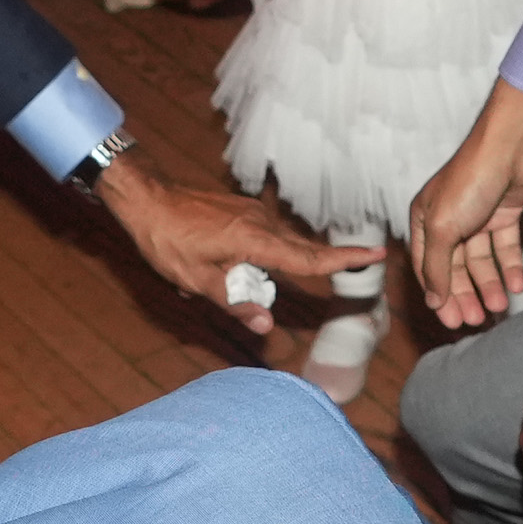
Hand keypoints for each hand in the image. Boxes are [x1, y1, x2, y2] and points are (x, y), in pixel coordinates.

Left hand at [90, 149, 376, 335]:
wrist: (146, 199)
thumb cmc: (166, 240)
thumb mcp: (196, 280)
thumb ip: (234, 302)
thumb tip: (266, 324)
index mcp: (254, 239)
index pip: (308, 257)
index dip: (344, 260)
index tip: (377, 256)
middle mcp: (261, 222)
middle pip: (302, 250)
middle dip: (327, 261)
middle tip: (357, 264)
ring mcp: (252, 212)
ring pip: (280, 245)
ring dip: (277, 266)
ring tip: (227, 276)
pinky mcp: (242, 210)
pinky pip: (264, 236)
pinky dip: (261, 254)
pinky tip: (224, 264)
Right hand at [405, 86, 522, 332]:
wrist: (511, 148)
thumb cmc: (470, 180)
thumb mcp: (444, 228)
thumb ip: (438, 266)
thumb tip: (433, 300)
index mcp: (425, 219)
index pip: (427, 266)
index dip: (438, 294)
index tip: (450, 320)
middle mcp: (449, 219)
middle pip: (455, 266)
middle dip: (465, 294)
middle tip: (476, 321)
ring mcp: (478, 217)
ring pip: (481, 260)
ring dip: (490, 284)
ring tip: (499, 307)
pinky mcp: (504, 214)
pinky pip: (504, 247)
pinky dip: (510, 266)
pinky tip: (517, 285)